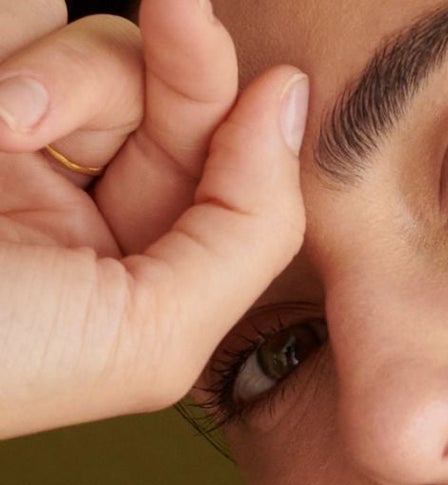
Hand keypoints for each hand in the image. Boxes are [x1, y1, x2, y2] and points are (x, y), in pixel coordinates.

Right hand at [0, 0, 306, 439]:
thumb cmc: (5, 357)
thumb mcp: (154, 331)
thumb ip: (247, 229)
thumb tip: (289, 97)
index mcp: (137, 270)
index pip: (221, 167)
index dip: (240, 108)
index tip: (258, 70)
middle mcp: (75, 200)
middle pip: (159, 89)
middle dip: (170, 60)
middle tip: (174, 5)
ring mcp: (7, 140)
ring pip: (82, 43)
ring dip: (58, 68)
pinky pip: (16, 19)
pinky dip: (10, 42)